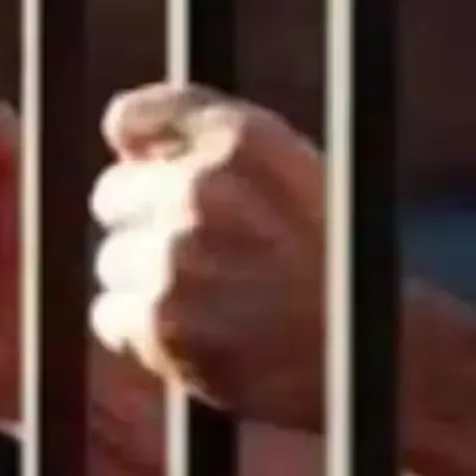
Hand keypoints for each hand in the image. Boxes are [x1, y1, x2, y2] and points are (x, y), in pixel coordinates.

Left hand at [90, 83, 327, 430]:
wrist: (367, 357)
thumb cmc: (324, 259)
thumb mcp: (286, 167)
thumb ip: (202, 132)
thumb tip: (117, 130)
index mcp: (239, 139)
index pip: (129, 117)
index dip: (142, 159)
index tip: (160, 181)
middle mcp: (203, 189)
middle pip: (111, 196)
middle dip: (143, 225)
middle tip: (204, 258)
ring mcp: (176, 257)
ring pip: (112, 262)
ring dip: (146, 285)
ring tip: (215, 302)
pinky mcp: (159, 321)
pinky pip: (109, 317)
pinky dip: (142, 333)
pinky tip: (199, 335)